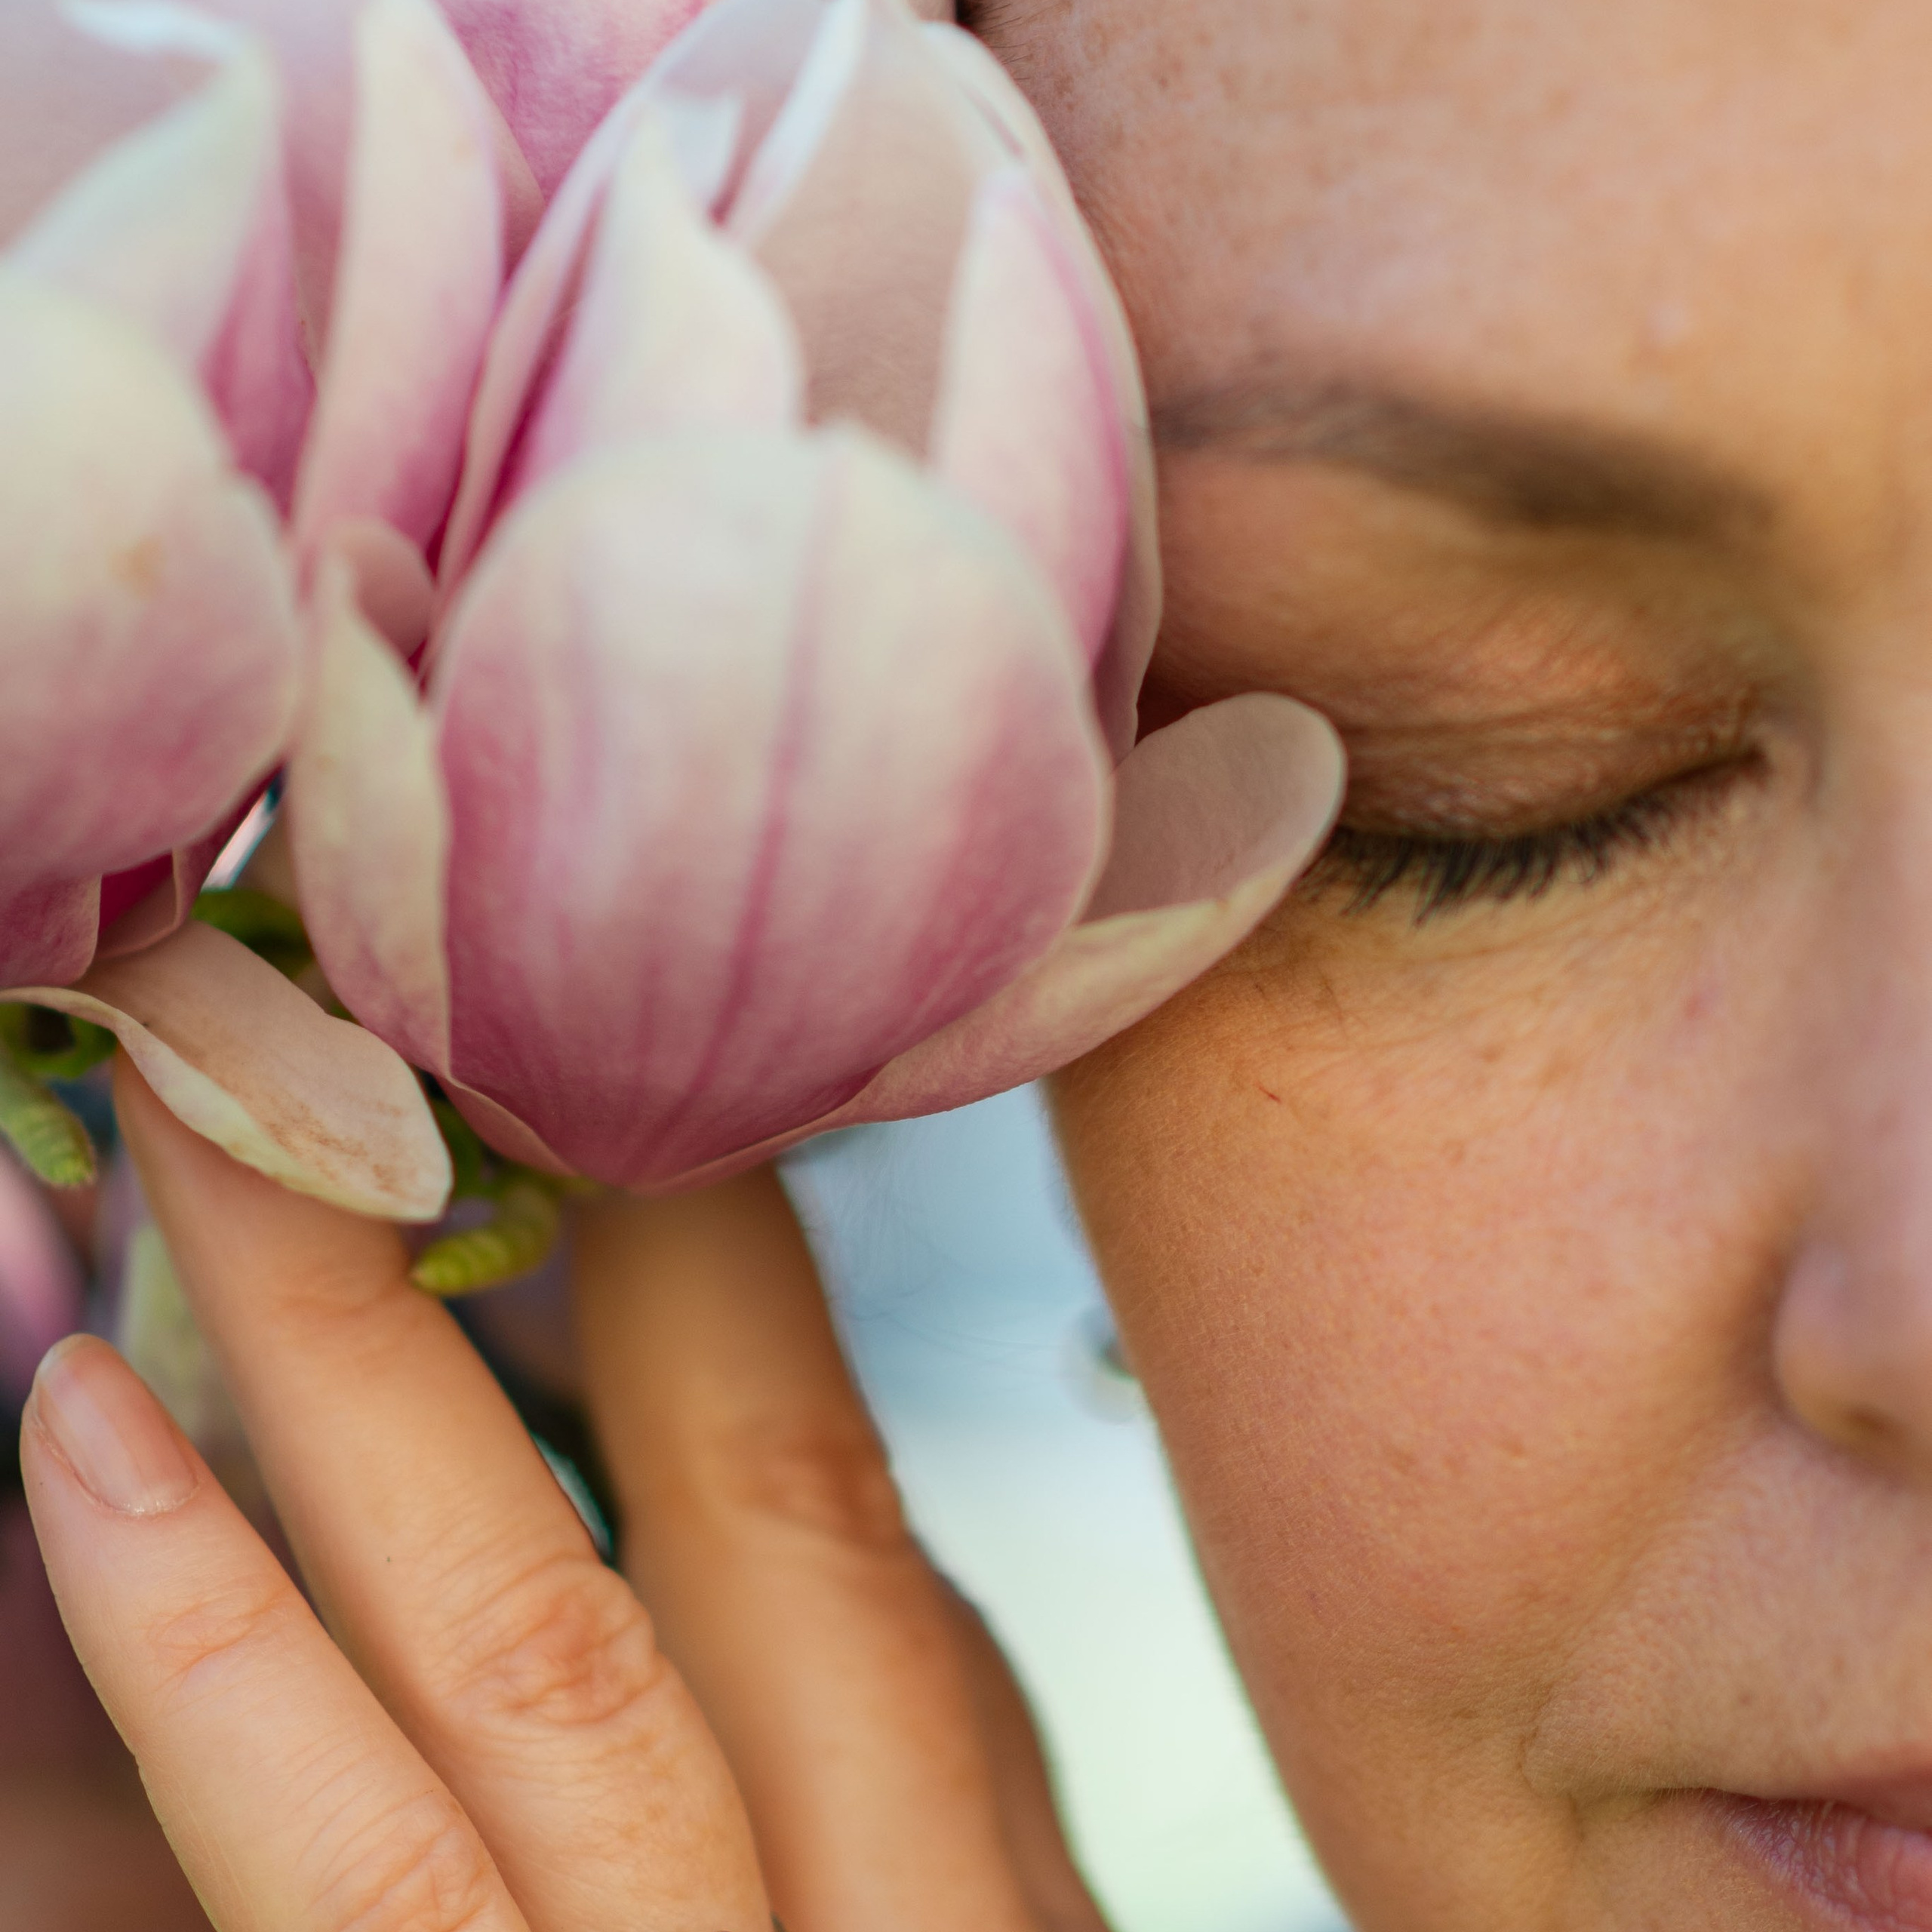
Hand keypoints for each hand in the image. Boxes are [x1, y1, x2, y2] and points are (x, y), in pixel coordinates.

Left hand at [20, 1063, 1108, 1931]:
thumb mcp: (966, 1930)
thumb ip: (902, 1755)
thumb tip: (827, 1515)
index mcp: (974, 1865)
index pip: (842, 1497)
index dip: (719, 1254)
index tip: (589, 1062)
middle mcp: (867, 1899)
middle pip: (743, 1497)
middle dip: (581, 1215)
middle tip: (406, 994)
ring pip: (535, 1645)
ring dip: (358, 1349)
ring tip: (223, 1131)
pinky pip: (346, 1876)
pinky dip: (214, 1648)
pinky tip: (95, 1439)